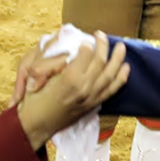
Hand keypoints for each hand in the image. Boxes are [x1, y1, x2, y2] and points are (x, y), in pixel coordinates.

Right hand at [17, 32, 129, 149]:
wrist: (36, 126)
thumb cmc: (33, 100)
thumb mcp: (37, 77)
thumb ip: (52, 62)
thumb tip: (68, 50)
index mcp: (70, 80)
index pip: (86, 55)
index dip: (87, 44)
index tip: (87, 38)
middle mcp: (84, 89)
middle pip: (100, 62)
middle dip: (102, 45)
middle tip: (100, 34)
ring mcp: (91, 98)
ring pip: (110, 74)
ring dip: (117, 59)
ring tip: (121, 46)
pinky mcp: (93, 105)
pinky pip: (112, 90)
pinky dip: (121, 78)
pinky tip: (126, 68)